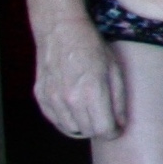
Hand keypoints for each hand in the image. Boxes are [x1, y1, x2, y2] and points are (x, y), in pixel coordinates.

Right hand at [26, 16, 126, 140]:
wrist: (61, 31)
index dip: (113, 132)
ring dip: (83, 126)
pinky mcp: (41, 97)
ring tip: (91, 113)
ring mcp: (52, 98)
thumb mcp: (115, 70)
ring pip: (70, 129)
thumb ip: (118, 100)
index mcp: (92, 91)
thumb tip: (121, 124)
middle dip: (100, 129)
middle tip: (106, 119)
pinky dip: (67, 120)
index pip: (103, 129)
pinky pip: (55, 120)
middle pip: (87, 131)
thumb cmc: (92, 47)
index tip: (117, 128)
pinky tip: (75, 110)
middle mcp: (69, 99)